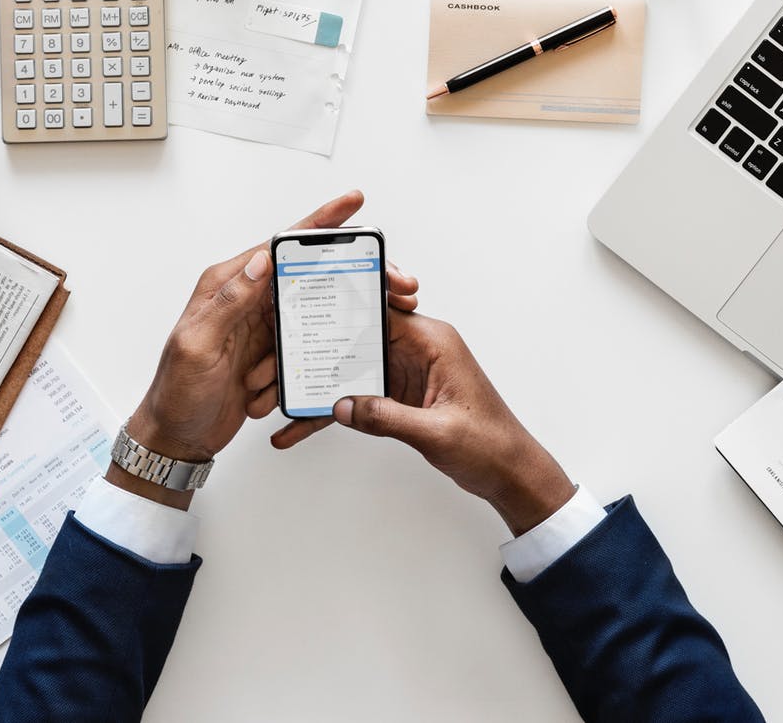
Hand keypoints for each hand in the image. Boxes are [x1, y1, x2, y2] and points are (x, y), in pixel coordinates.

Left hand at [113, 191, 419, 507]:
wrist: (177, 438)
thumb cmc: (176, 392)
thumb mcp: (197, 344)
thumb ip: (229, 300)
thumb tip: (262, 260)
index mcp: (226, 285)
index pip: (279, 246)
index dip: (318, 223)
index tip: (351, 203)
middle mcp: (245, 299)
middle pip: (304, 274)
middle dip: (340, 277)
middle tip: (385, 279)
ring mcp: (259, 327)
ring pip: (308, 315)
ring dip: (317, 335)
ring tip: (307, 353)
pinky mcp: (269, 353)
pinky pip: (302, 349)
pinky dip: (302, 365)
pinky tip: (292, 382)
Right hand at [271, 311, 574, 535]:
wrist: (510, 472)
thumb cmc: (491, 444)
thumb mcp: (437, 432)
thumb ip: (387, 417)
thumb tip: (343, 406)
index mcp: (432, 341)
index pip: (379, 311)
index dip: (339, 309)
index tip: (302, 310)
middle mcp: (416, 349)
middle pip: (354, 339)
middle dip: (313, 352)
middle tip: (272, 364)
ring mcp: (405, 372)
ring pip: (348, 369)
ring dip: (315, 386)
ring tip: (273, 400)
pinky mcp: (398, 395)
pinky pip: (357, 398)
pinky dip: (333, 411)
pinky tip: (300, 428)